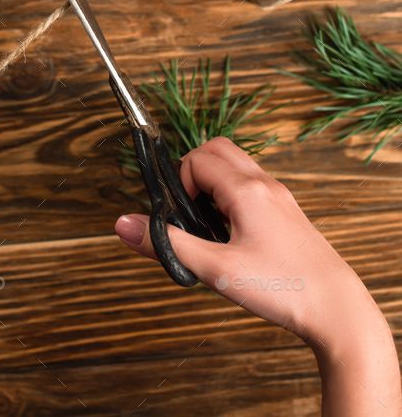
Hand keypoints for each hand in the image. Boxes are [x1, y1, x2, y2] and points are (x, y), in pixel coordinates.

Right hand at [115, 137, 401, 416]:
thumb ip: (167, 244)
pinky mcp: (287, 211)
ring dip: (213, 184)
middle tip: (189, 213)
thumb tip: (123, 225)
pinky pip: (251, 185)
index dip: (179, 183)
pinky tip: (232, 236)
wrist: (338, 311)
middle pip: (217, 149)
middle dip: (192, 172)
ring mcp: (279, 196)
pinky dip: (231, 196)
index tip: (180, 218)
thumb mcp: (216, 269)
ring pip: (236, 166)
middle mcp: (265, 184)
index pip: (197, 159)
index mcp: (247, 190)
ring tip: (209, 227)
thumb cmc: (282, 289)